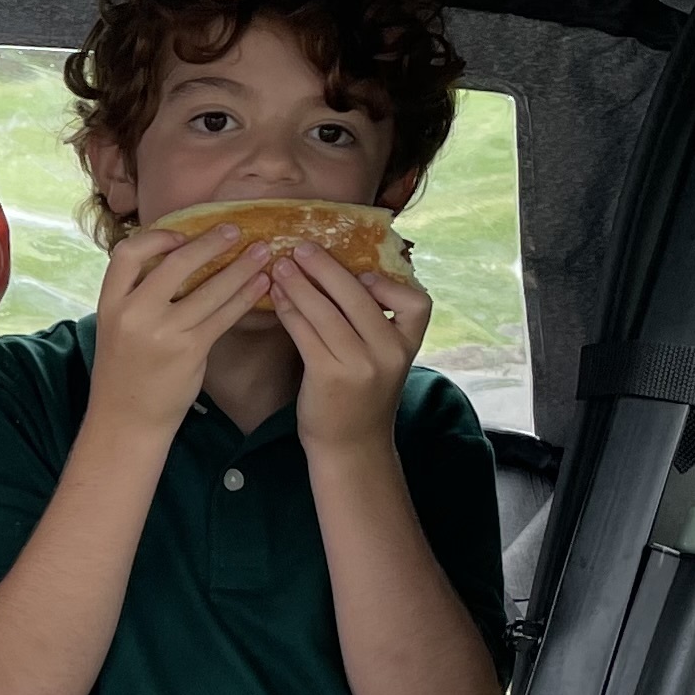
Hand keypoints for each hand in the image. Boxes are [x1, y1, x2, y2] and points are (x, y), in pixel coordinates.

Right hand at [87, 221, 278, 438]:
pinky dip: (245, 296)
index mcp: (110, 303)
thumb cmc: (126, 369)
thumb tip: (178, 258)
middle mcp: (134, 314)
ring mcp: (163, 333)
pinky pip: (224, 315)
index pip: (127, 254)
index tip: (182, 234)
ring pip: (209, 289)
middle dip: (211, 243)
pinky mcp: (190, 351)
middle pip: (175, 264)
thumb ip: (138, 295)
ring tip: (262, 252)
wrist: (127, 418)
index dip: (156, 237)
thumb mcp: (117, 327)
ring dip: (240, 267)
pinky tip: (260, 286)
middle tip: (236, 230)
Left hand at [260, 242, 429, 449]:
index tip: (362, 273)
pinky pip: (305, 331)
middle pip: (358, 297)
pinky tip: (276, 298)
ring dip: (299, 284)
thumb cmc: (362, 397)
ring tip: (280, 267)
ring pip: (326, 311)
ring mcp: (360, 365)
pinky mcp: (329, 376)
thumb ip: (377, 325)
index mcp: (408, 346)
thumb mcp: (384, 361)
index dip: (389, 284)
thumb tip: (344, 275)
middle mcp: (389, 353)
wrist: (351, 447)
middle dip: (326, 267)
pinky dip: (289, 310)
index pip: (418, 302)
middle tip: (301, 248)